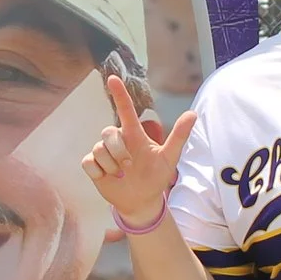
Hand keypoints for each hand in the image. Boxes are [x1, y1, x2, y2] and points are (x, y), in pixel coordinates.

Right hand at [80, 72, 196, 228]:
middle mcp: (117, 140)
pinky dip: (99, 172)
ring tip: (121, 175)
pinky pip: (88, 162)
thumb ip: (179, 136)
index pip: (125, 109)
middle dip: (118, 150)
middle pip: (108, 132)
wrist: (141, 201)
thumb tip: (193, 113)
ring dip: (111, 165)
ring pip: (98, 149)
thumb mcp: (169, 157)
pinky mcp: (93, 166)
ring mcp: (103, 152)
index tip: (113, 78)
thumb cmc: (156, 176)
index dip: (119, 94)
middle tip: (128, 166)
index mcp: (134, 134)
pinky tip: (108, 178)